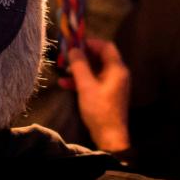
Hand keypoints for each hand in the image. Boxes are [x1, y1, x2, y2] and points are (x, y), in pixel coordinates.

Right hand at [68, 38, 130, 152]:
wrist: (109, 136)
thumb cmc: (99, 109)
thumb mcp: (86, 86)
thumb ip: (80, 66)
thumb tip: (73, 49)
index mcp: (116, 69)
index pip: (106, 46)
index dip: (91, 42)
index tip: (75, 43)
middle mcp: (117, 74)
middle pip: (99, 57)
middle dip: (82, 56)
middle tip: (66, 56)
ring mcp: (112, 84)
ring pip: (94, 69)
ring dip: (79, 68)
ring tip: (63, 69)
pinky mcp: (106, 93)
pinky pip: (93, 80)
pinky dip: (81, 80)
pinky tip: (65, 84)